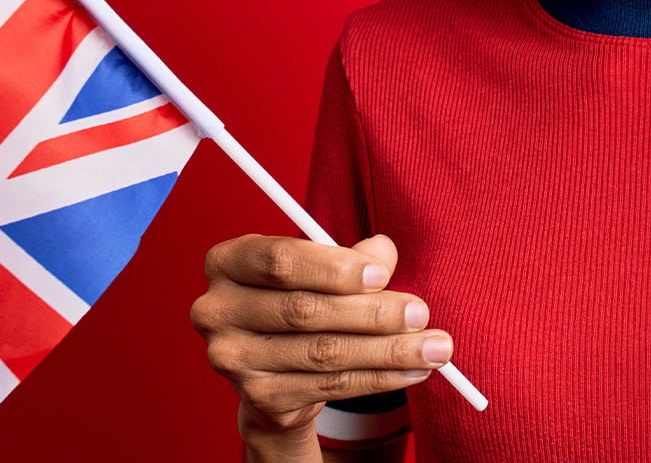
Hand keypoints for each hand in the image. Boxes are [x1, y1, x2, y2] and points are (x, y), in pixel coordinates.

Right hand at [192, 234, 450, 461]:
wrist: (275, 360)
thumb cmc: (300, 295)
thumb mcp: (320, 267)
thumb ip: (352, 257)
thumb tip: (383, 253)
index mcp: (228, 262)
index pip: (280, 261)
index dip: (334, 267)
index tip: (382, 274)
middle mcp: (217, 310)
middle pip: (305, 310)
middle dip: (372, 312)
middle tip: (421, 312)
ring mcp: (233, 359)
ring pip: (324, 353)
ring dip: (388, 350)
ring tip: (433, 346)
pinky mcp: (259, 397)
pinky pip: (331, 386)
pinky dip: (379, 378)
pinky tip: (413, 371)